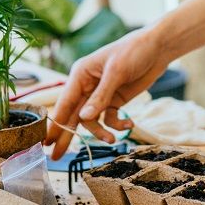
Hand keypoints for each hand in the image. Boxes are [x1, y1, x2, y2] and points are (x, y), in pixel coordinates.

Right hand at [44, 29, 167, 158]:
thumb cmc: (133, 51)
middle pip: (74, 115)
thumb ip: (100, 97)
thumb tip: (84, 118)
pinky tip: (129, 124)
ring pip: (92, 120)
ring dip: (100, 132)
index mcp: (80, 74)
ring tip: (112, 139)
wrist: (158, 48)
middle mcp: (87, 85)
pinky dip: (117, 125)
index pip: (65, 102)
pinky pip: (110, 118)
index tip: (46, 142)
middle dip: (67, 135)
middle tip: (56, 157)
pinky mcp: (115, 100)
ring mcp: (101, 94)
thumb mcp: (116, 72)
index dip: (55, 123)